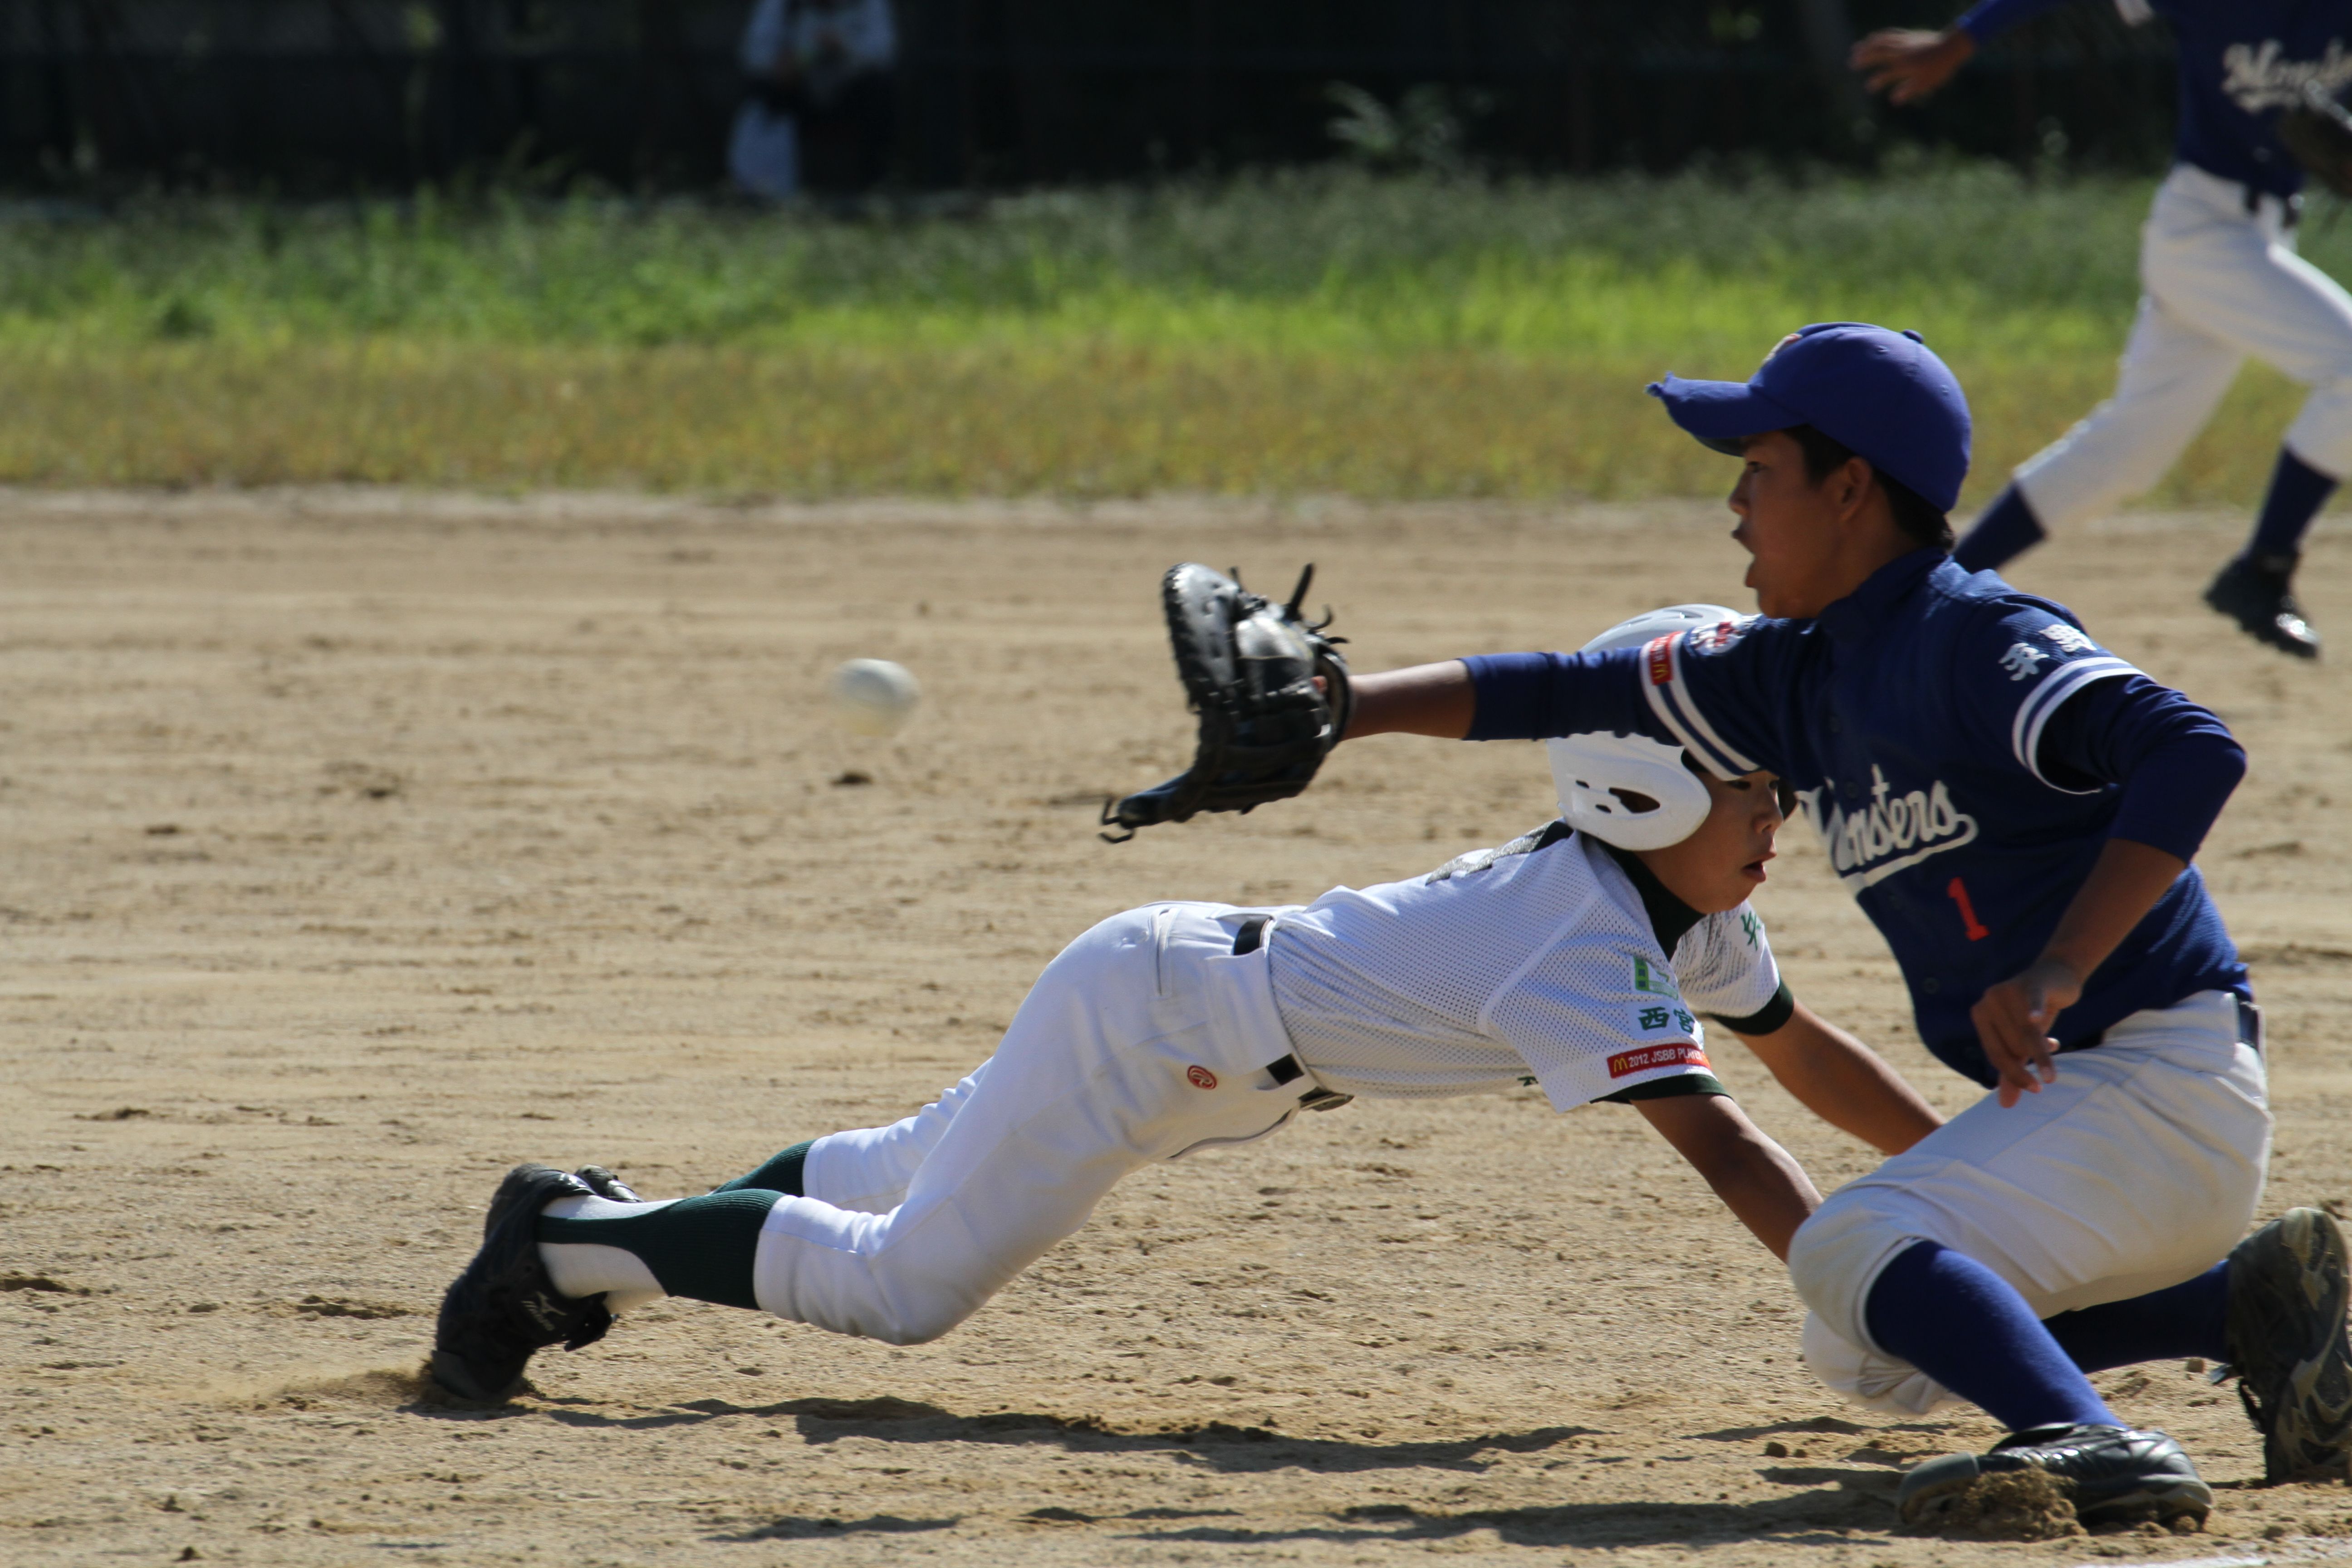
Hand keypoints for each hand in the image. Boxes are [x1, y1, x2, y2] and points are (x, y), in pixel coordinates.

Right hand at [1850, 28, 1975, 104]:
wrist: (1952, 46)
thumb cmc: (1940, 68)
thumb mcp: (1926, 83)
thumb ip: (1908, 91)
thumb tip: (1893, 100)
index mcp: (1905, 66)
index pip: (1886, 75)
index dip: (1876, 82)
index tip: (1868, 87)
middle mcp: (1901, 53)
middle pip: (1878, 54)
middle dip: (1864, 58)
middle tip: (1851, 62)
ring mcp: (1904, 43)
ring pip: (1881, 42)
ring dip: (1867, 45)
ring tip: (1855, 48)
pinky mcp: (1908, 35)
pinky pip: (1890, 34)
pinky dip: (1879, 36)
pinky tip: (1873, 37)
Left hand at [1970, 957, 2082, 1107]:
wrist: (2055, 976)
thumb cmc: (2033, 1014)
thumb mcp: (2021, 1043)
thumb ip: (2012, 1071)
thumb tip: (2006, 1105)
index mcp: (1980, 1015)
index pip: (1996, 1053)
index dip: (2014, 1074)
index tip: (2036, 1089)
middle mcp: (1988, 1001)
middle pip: (2012, 1044)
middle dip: (2032, 1059)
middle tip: (2049, 1071)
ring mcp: (2007, 990)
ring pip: (2026, 1032)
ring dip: (2042, 1053)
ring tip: (2053, 1072)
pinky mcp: (2030, 984)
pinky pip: (2031, 1000)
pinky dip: (2035, 1010)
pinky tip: (2037, 1020)